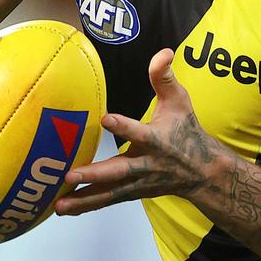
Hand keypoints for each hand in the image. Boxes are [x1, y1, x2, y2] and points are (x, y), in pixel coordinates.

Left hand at [54, 48, 225, 215]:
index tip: (105, 119)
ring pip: (109, 193)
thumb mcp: (180, 102)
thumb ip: (166, 78)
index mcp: (157, 140)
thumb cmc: (186, 131)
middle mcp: (146, 165)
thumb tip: (164, 51)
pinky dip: (86, 205)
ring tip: (58, 205)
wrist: (202, 172)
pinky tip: (63, 209)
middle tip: (70, 175)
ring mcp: (137, 183)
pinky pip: (106, 201)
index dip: (124, 127)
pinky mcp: (131, 192)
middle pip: (119, 171)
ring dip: (84, 199)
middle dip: (95, 175)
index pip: (139, 133)